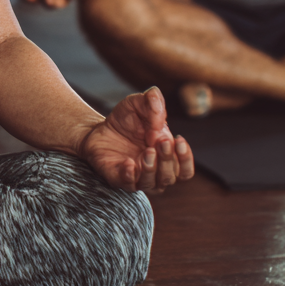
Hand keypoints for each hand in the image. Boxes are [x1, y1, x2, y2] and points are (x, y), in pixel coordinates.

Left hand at [77, 87, 193, 195]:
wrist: (99, 129)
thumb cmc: (126, 119)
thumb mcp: (138, 103)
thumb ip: (153, 101)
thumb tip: (159, 116)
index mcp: (167, 157)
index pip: (186, 169)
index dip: (186, 158)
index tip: (179, 140)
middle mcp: (157, 172)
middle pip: (172, 176)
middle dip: (169, 159)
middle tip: (162, 141)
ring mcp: (138, 178)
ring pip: (154, 184)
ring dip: (153, 169)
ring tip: (148, 151)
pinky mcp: (119, 179)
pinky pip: (128, 184)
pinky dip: (130, 176)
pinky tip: (128, 163)